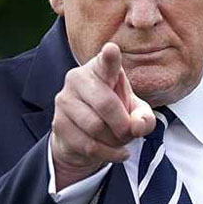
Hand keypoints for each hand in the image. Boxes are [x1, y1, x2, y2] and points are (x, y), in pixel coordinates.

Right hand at [51, 42, 156, 188]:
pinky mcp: (58, 123)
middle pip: (106, 104)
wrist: (84, 137)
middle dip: (123, 125)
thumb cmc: (114, 115)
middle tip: (128, 133)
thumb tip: (136, 127)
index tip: (111, 49)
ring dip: (114, 140)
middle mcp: (78, 78)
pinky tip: (115, 152)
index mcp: (101, 69)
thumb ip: (144, 118)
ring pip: (96, 127)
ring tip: (118, 140)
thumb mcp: (136, 114)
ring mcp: (64, 100)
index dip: (110, 57)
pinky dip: (108, 154)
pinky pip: (88, 144)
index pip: (106, 61)